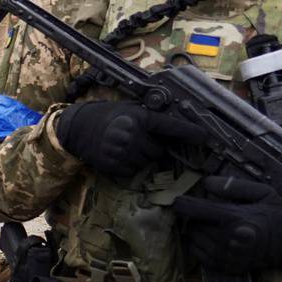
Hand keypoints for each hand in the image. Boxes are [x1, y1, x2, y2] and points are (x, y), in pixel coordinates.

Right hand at [54, 99, 201, 182]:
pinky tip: (117, 155)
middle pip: (158, 151)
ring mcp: (122, 152)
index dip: (189, 132)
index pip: (170, 126)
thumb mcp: (128, 110)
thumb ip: (148, 118)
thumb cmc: (106, 116)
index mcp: (139, 118)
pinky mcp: (113, 165)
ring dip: (140, 157)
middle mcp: (132, 135)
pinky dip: (127, 166)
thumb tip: (173, 130)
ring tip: (125, 147)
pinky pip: (131, 171)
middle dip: (151, 147)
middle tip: (137, 140)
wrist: (76, 127)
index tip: (205, 138)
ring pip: (145, 162)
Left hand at [172, 174, 281, 272]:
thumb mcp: (263, 193)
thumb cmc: (278, 215)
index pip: (195, 210)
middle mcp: (226, 240)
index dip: (182, 204)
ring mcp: (225, 257)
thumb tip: (205, 183)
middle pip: (192, 225)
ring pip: (193, 240)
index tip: (178, 200)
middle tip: (205, 211)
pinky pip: (198, 255)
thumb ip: (234, 186)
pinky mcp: (225, 268)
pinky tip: (211, 238)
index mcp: (234, 218)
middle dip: (194, 217)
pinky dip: (199, 245)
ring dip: (196, 231)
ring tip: (210, 224)